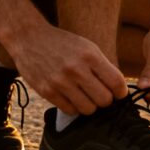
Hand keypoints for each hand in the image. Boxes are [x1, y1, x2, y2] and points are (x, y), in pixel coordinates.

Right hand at [11, 24, 127, 113]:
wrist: (29, 38)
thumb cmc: (62, 43)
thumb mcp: (86, 47)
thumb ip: (102, 66)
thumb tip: (118, 90)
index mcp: (89, 55)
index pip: (116, 82)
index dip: (121, 92)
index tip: (118, 93)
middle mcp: (76, 69)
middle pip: (104, 100)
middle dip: (105, 100)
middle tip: (100, 95)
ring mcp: (60, 82)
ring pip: (88, 109)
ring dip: (90, 106)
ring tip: (85, 96)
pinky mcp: (47, 91)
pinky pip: (70, 111)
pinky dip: (74, 107)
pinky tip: (71, 97)